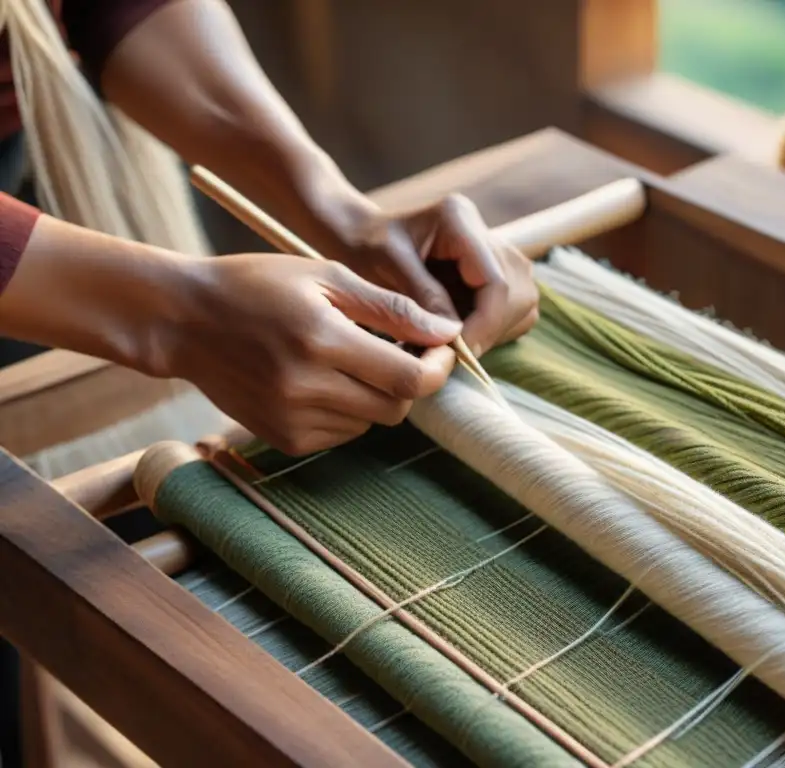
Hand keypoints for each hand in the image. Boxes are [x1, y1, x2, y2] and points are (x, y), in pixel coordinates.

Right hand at [162, 253, 461, 454]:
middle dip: (410, 381)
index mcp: (322, 340)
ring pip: (371, 422)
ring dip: (377, 394)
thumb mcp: (326, 276)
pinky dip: (347, 409)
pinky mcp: (283, 438)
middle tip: (398, 350)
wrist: (182, 320)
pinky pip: (342, 433)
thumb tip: (447, 332)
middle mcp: (306, 387)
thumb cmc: (258, 286)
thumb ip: (390, 307)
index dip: (438, 369)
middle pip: (396, 407)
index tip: (440, 350)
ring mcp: (291, 419)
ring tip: (349, 358)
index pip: (409, 379)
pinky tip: (322, 379)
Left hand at [333, 194, 539, 357]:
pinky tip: (460, 333)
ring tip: (455, 344)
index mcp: (459, 219)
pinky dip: (491, 326)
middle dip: (490, 329)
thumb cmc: (363, 247)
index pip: (496, 281)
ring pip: (521, 300)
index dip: (484, 324)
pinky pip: (512, 306)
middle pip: (517, 291)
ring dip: (493, 329)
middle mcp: (483, 231)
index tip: (459, 352)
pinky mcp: (492, 270)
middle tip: (455, 354)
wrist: (357, 236)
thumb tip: (456, 336)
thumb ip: (423, 298)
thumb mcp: (386, 268)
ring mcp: (493, 250)